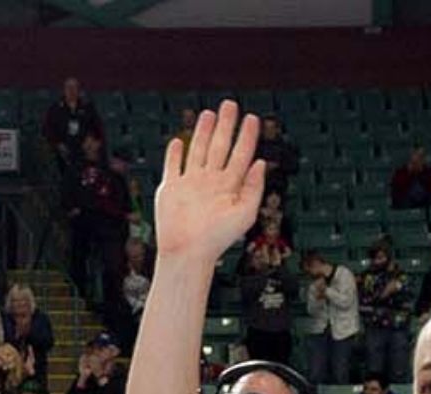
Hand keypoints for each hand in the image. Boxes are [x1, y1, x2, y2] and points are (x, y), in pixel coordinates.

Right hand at [153, 100, 266, 263]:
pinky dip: (174, 154)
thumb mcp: (245, 213)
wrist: (187, 251)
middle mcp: (211, 182)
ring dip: (203, 132)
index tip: (252, 118)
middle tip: (230, 104)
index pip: (241, 155)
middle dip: (225, 126)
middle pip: (220, 147)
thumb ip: (254, 188)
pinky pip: (173, 167)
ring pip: (198, 151)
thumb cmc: (218, 238)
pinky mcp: (170, 189)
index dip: (247, 136)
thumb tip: (260, 162)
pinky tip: (178, 142)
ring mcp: (190, 184)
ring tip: (209, 114)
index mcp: (229, 187)